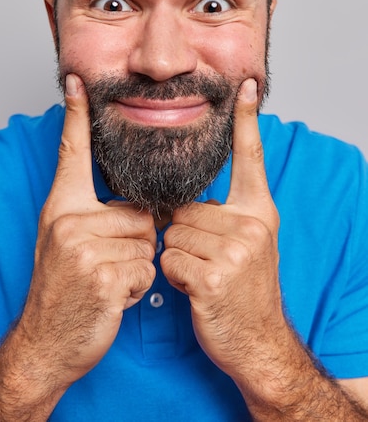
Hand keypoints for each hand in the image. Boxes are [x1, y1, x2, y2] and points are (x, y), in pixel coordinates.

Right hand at [18, 74, 156, 387]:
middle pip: (139, 213)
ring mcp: (83, 249)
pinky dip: (138, 289)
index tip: (78, 80)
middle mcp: (68, 221)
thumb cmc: (64, 289)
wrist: (46, 342)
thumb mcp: (66, 242)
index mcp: (62, 207)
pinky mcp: (103, 277)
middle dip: (135, 243)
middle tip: (106, 265)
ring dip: (137, 267)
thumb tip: (140, 206)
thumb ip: (94, 216)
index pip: (71, 153)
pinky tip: (113, 298)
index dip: (76, 115)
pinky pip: (147, 270)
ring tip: (108, 281)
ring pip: (147, 242)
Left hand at [161, 78, 283, 381]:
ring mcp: (234, 251)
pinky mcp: (213, 276)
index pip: (250, 158)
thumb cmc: (243, 290)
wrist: (257, 342)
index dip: (246, 120)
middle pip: (185, 209)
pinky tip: (195, 291)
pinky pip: (168, 260)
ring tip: (203, 276)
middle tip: (208, 262)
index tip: (245, 85)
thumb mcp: (248, 245)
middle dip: (185, 237)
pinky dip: (172, 278)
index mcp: (259, 212)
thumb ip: (227, 216)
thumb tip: (186, 202)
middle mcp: (251, 225)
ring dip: (178, 258)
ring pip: (172, 235)